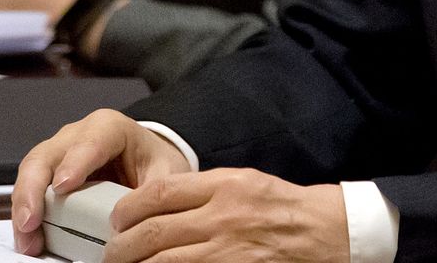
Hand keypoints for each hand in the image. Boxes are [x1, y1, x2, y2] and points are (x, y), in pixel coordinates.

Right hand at [11, 110, 191, 255]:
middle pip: (45, 156)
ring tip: (28, 239)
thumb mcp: (166, 173)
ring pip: (30, 174)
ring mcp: (57, 155)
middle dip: (34, 189)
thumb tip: (144, 220)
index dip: (75, 163)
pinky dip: (25, 216)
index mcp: (109, 128)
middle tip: (32, 221)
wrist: (147, 161)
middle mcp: (75, 136)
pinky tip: (29, 239)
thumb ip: (156, 192)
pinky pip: (29, 192)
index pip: (89, 141)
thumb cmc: (153, 162)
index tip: (65, 186)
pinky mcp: (48, 176)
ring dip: (24, 208)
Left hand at [106, 169, 348, 262]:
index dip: (128, 207)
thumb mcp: (245, 181)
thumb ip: (202, 190)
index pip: (159, 193)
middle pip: (152, 232)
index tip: (117, 218)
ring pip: (161, 262)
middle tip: (112, 252)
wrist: (324, 233)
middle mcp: (222, 217)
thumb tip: (156, 203)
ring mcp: (226, 252)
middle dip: (122, 246)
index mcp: (224, 186)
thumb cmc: (284, 208)